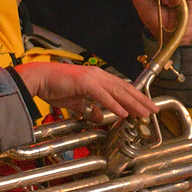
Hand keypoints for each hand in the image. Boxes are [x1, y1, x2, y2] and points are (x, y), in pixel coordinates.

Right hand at [15, 61, 157, 121]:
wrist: (38, 79)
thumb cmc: (53, 87)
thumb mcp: (75, 101)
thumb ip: (88, 108)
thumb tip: (98, 116)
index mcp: (95, 77)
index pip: (120, 86)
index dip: (134, 96)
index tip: (145, 106)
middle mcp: (96, 74)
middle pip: (124, 88)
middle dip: (140, 100)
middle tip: (153, 110)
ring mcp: (91, 77)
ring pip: (117, 91)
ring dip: (132, 103)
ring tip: (144, 113)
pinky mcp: (84, 82)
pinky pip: (102, 95)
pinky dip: (114, 104)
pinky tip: (123, 112)